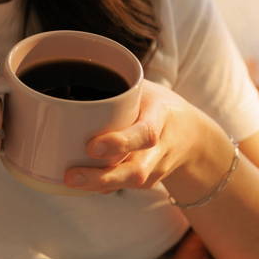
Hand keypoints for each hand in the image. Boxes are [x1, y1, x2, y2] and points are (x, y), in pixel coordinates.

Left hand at [63, 80, 205, 193]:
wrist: (190, 134)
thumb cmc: (155, 105)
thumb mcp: (144, 88)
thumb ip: (116, 85)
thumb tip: (71, 72)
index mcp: (160, 117)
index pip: (145, 134)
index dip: (120, 143)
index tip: (91, 146)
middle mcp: (161, 149)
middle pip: (137, 170)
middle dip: (103, 176)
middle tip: (70, 175)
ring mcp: (154, 168)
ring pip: (128, 184)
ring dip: (97, 185)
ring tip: (68, 181)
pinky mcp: (146, 181)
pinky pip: (123, 187)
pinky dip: (100, 187)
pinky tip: (78, 183)